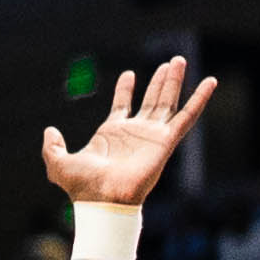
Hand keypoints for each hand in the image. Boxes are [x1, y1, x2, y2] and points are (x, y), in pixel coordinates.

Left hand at [41, 56, 215, 208]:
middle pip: (151, 100)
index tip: (129, 74)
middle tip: (170, 62)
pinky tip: (210, 82)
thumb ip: (52, 147)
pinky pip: (188, 116)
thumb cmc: (82, 187)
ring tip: (179, 61)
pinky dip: (200, 99)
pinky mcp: (167, 140)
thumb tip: (49, 131)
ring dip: (174, 81)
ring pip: (168, 102)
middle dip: (160, 81)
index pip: (122, 105)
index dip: (125, 89)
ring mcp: (152, 135)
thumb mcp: (58, 164)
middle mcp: (135, 133)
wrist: (102, 199)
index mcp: (112, 134)